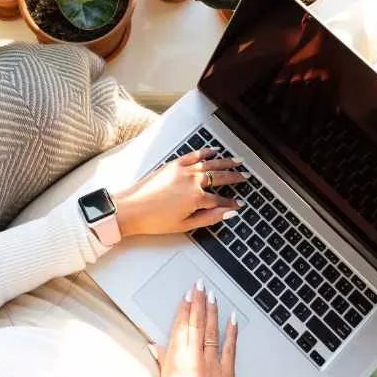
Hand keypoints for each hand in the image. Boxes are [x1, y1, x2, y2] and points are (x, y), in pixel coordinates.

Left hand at [113, 149, 245, 237]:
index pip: (220, 200)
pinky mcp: (173, 164)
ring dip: (225, 162)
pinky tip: (214, 151)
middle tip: (245, 177)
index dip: (231, 203)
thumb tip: (228, 213)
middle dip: (235, 177)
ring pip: (210, 163)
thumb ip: (209, 218)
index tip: (239, 203)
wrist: (130, 209)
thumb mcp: (185, 225)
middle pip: (220, 177)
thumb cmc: (154, 220)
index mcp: (196, 198)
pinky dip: (205, 152)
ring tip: (237, 161)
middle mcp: (192, 181)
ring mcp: (182, 170)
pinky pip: (194, 155)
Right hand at [155, 281, 237, 376]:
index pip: (181, 325)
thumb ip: (163, 359)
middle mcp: (195, 358)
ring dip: (212, 311)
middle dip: (198, 301)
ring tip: (212, 295)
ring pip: (212, 330)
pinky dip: (232, 331)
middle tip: (200, 285)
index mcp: (178, 358)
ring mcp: (212, 364)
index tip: (187, 294)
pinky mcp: (227, 373)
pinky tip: (232, 318)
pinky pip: (230, 347)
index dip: (184, 307)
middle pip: (196, 323)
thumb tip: (155, 345)